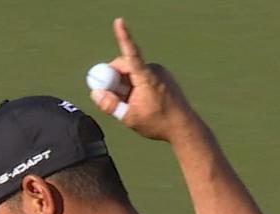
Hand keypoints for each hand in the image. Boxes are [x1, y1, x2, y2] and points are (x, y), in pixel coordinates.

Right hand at [89, 18, 199, 142]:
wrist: (183, 127)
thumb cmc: (158, 122)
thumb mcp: (129, 117)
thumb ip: (110, 105)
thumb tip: (96, 92)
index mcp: (146, 77)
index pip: (130, 53)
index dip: (123, 37)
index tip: (119, 21)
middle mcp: (153, 70)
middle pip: (123, 65)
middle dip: (112, 79)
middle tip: (109, 97)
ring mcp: (158, 72)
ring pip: (130, 72)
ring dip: (123, 85)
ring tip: (129, 104)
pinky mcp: (161, 77)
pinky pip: (139, 76)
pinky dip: (132, 86)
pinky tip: (138, 102)